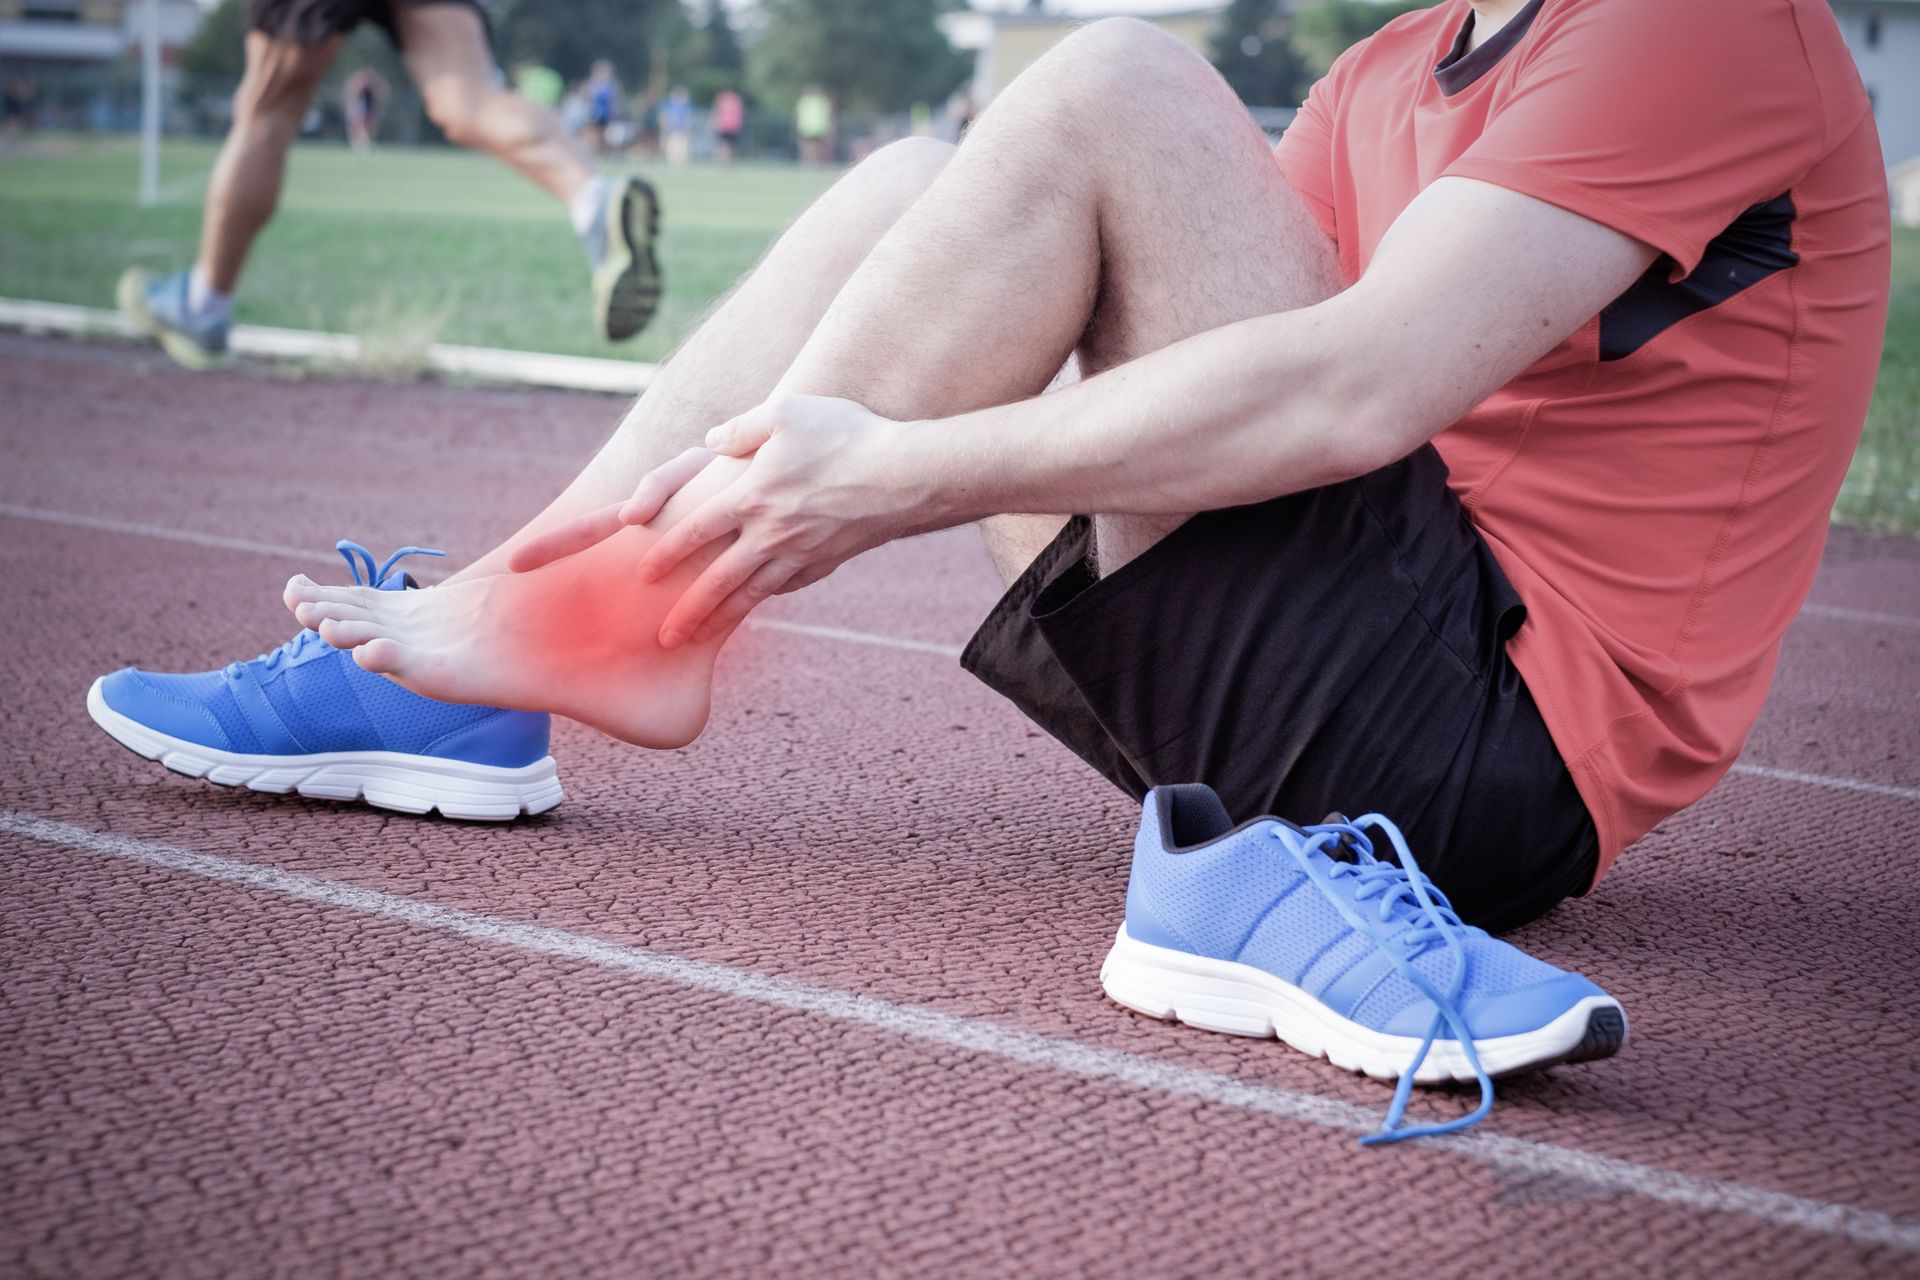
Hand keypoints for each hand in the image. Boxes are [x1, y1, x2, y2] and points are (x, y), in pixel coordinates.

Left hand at [513, 392, 931, 648]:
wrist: (907, 476)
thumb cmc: (847, 435)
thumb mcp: (788, 412)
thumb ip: (742, 427)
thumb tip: (710, 440)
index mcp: (752, 495)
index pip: (696, 530)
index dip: (666, 552)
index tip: (643, 573)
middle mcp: (771, 533)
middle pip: (717, 579)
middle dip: (686, 610)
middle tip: (661, 636)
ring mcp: (800, 554)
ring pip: (749, 594)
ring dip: (717, 619)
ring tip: (692, 639)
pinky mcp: (826, 562)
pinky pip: (787, 587)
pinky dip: (764, 600)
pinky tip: (753, 604)